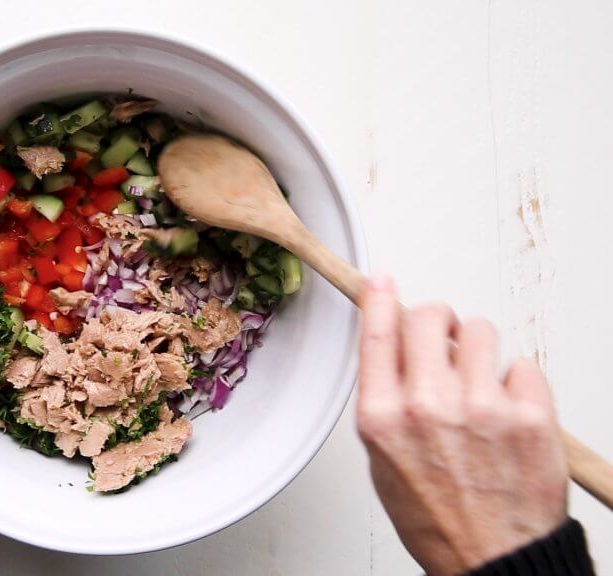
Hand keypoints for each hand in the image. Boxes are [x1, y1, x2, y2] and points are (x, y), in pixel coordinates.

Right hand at [356, 276, 567, 575]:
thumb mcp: (383, 460)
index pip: (378, 332)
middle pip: (430, 315)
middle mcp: (429, 405)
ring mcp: (482, 406)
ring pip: (481, 330)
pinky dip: (517, 381)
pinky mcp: (530, 414)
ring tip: (480, 381)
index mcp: (384, 417)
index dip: (380, 297)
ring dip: (478, 347)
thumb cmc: (439, 518)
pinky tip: (508, 410)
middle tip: (444, 337)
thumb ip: (385, 401)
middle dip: (437, 320)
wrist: (493, 558)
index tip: (383, 282)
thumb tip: (393, 353)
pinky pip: (523, 365)